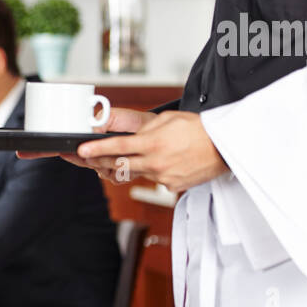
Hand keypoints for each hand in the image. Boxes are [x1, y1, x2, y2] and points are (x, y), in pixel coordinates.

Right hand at [18, 107, 158, 163]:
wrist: (161, 135)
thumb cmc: (139, 123)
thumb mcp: (117, 116)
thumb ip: (100, 119)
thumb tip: (88, 124)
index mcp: (87, 138)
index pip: (60, 145)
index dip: (41, 149)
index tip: (24, 151)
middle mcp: (92, 152)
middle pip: (75, 159)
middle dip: (83, 157)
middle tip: (94, 152)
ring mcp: (104, 164)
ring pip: (96, 169)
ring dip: (108, 162)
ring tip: (122, 152)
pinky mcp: (118, 174)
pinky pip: (112, 177)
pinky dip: (121, 170)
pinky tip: (128, 163)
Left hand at [71, 110, 228, 192]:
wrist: (224, 148)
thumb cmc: (198, 130)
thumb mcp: (168, 119)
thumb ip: (145, 128)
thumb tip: (130, 136)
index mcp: (153, 143)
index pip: (117, 147)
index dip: (96, 149)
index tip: (82, 150)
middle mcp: (155, 162)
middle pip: (119, 165)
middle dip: (101, 161)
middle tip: (90, 157)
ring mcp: (162, 177)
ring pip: (136, 173)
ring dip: (129, 165)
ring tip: (137, 155)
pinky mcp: (171, 186)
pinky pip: (155, 180)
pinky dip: (154, 172)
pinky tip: (167, 163)